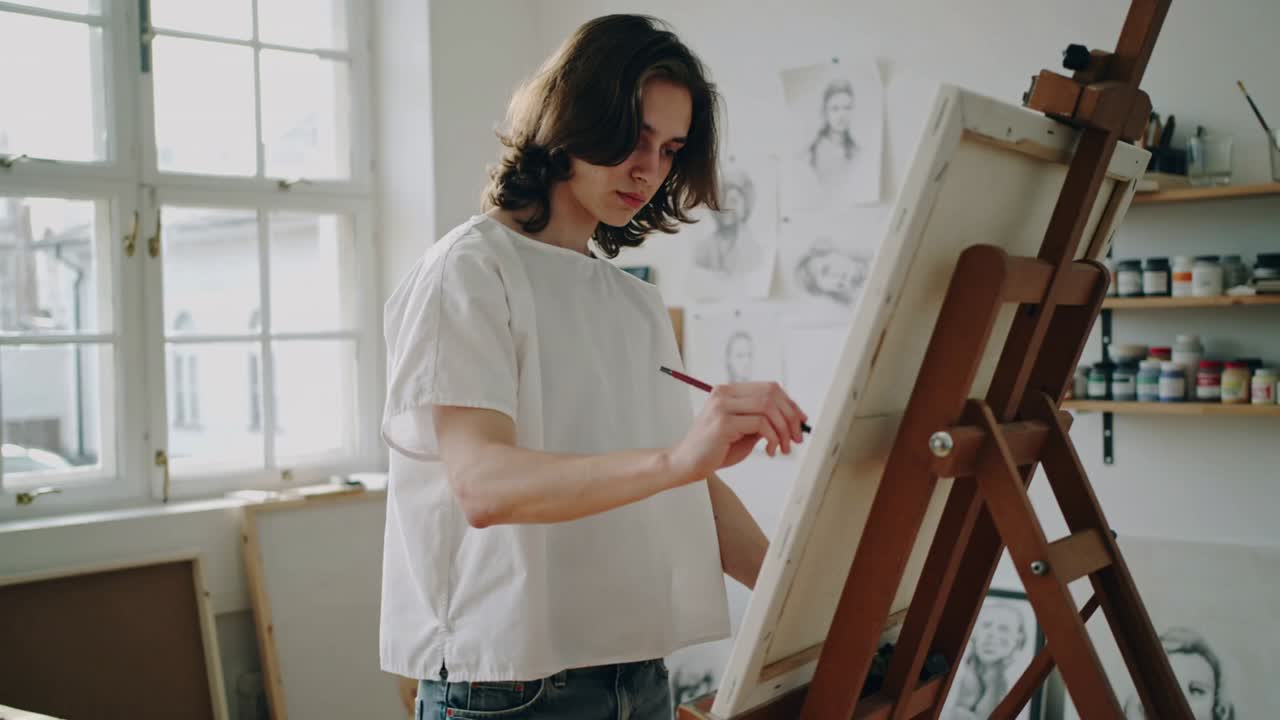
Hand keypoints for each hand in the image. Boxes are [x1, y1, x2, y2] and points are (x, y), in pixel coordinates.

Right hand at [668, 382, 808, 484]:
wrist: (686, 465)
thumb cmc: (715, 450)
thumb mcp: (744, 432)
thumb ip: (762, 421)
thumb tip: (793, 418)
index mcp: (728, 392)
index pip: (769, 388)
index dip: (790, 404)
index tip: (800, 422)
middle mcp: (724, 394)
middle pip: (771, 394)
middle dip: (791, 416)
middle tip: (796, 438)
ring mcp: (722, 406)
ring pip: (768, 407)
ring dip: (783, 430)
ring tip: (783, 448)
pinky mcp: (723, 422)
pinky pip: (760, 424)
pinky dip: (772, 438)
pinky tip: (770, 451)